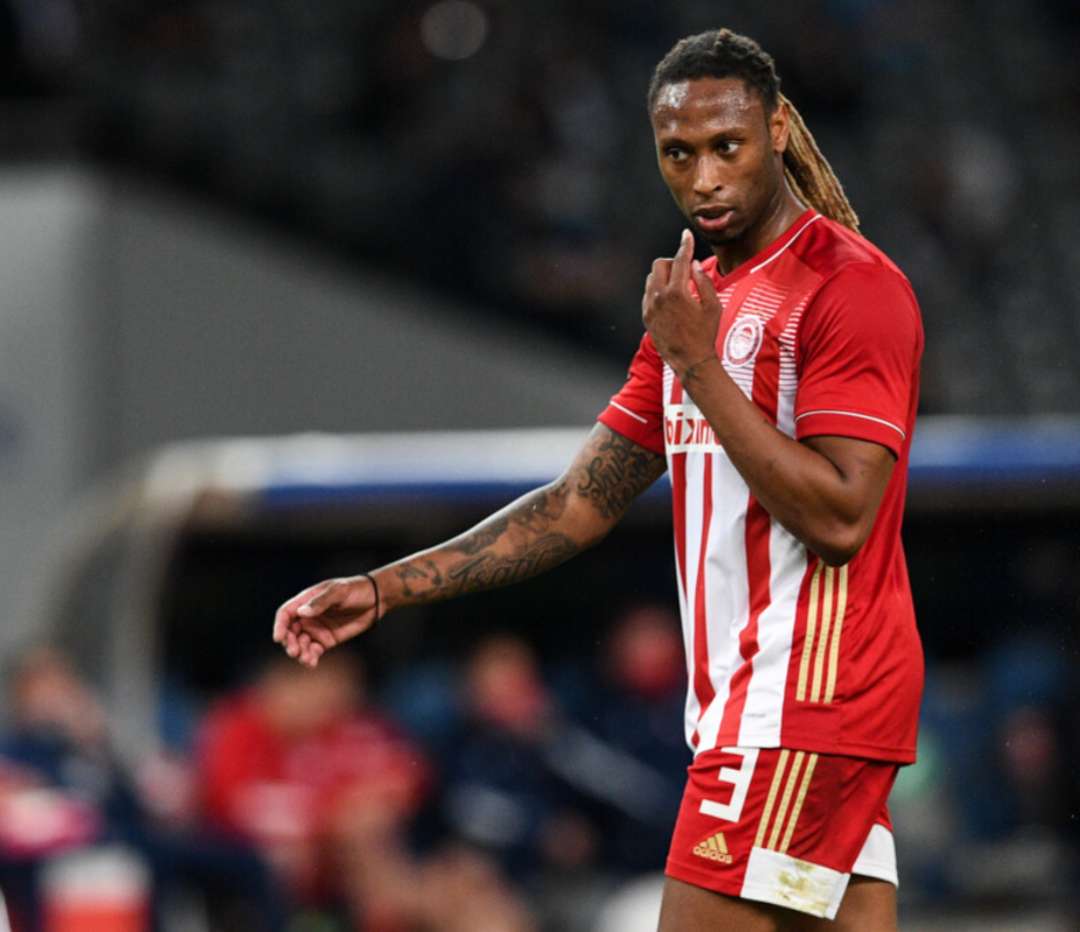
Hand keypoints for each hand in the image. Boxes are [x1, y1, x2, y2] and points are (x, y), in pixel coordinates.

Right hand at [273, 575, 379, 667]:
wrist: (375, 600)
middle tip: (294, 651)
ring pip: (300, 644)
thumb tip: (302, 613)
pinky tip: (312, 662)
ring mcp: (316, 629)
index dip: (279, 626)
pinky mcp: (326, 641)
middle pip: (289, 632)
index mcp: (306, 601)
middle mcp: (307, 617)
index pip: (285, 614)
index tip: (279, 638)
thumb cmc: (355, 590)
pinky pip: (313, 651)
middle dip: (289, 643)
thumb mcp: (338, 592)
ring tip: (306, 658)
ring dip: (299, 653)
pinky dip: (310, 658)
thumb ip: (320, 602)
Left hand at [641, 229, 721, 378]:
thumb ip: (704, 282)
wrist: (690, 360)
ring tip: (679, 288)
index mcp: (678, 292)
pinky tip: (670, 299)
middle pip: (660, 264)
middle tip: (685, 271)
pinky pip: (648, 293)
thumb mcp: (713, 306)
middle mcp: (660, 297)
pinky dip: (658, 289)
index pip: (680, 260)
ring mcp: (650, 307)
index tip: (686, 235)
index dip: (685, 245)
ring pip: (651, 278)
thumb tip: (693, 265)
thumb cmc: (705, 334)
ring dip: (664, 276)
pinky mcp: (646, 316)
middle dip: (672, 262)